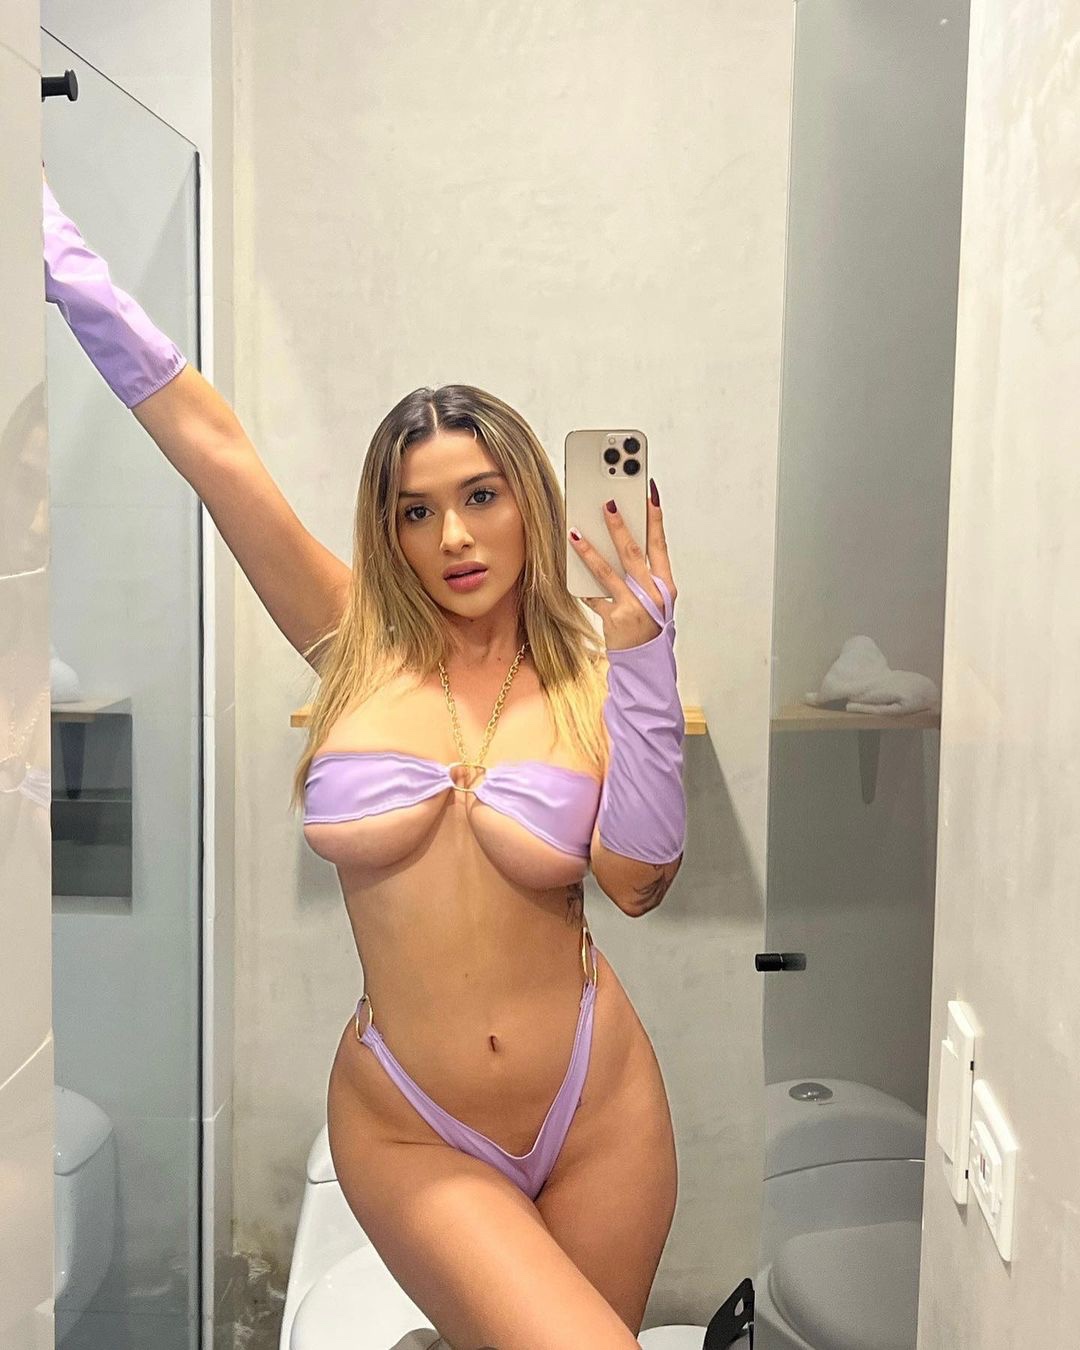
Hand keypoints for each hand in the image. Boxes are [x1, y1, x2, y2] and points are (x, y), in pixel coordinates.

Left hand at [568, 479, 677, 650]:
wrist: (646, 663)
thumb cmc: (650, 628)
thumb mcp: (657, 600)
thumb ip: (644, 575)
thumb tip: (621, 543)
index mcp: (666, 585)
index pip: (660, 544)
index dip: (655, 519)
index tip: (648, 495)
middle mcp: (651, 594)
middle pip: (632, 553)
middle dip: (619, 526)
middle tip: (608, 504)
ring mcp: (633, 606)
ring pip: (608, 571)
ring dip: (590, 550)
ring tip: (576, 533)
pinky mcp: (614, 619)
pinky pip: (594, 596)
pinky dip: (582, 583)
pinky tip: (569, 567)